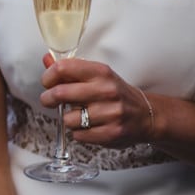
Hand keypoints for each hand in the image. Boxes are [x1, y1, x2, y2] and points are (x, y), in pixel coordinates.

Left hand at [39, 53, 154, 149]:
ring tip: (79, 115)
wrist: (146, 115)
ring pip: (67, 119)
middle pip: (60, 93)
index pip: (62, 68)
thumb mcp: (97, 76)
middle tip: (49, 101)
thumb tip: (47, 59)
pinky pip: (78, 135)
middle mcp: (106, 90)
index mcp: (101, 72)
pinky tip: (89, 126)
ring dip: (68, 119)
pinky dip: (79, 133)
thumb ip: (71, 69)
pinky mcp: (111, 132)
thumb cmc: (116, 94)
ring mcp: (110, 113)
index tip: (47, 83)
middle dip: (48, 99)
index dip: (48, 77)